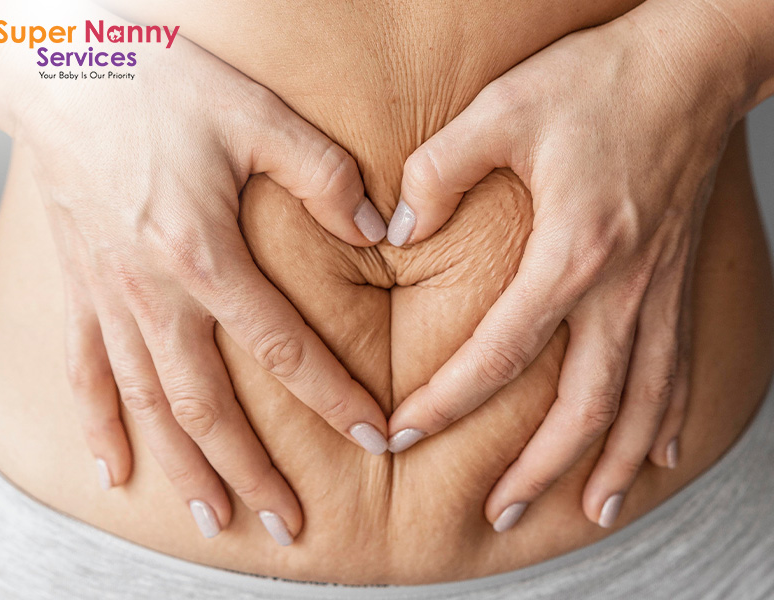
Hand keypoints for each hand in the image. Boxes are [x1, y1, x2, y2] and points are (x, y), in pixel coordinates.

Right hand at [15, 31, 388, 542]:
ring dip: (186, 467)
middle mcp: (152, 293)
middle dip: (254, 470)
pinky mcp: (78, 289)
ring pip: (150, 405)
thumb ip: (320, 171)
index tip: (373, 436)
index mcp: (203, 254)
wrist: (58, 68)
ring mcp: (108, 298)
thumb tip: (375, 224)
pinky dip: (99, 426)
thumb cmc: (156, 84)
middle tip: (289, 522)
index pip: (284, 348)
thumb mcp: (252, 113)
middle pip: (209, 405)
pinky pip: (83, 373)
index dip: (333, 398)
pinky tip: (114, 470)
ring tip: (216, 517)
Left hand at [386, 1, 754, 529]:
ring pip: (641, 404)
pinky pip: (680, 367)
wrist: (693, 59)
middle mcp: (623, 287)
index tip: (406, 433)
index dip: (448, 401)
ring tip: (588, 514)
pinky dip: (668, 420)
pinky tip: (657, 455)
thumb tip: (401, 232)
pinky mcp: (679, 279)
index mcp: (572, 253)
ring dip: (610, 466)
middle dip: (537, 470)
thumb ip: (440, 171)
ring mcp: (659, 290)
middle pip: (583, 407)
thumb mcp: (503, 109)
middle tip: (498, 515)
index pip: (499, 353)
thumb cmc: (600, 80)